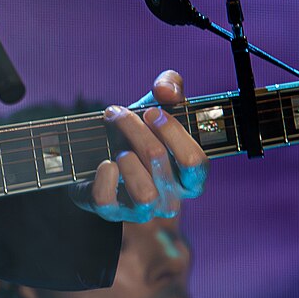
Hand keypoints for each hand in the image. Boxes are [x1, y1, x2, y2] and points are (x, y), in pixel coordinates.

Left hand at [83, 69, 207, 221]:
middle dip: (135, 130)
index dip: (172, 132)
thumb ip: (171, 86)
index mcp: (190, 176)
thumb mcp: (158, 104)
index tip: (151, 112)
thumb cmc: (141, 131)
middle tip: (119, 114)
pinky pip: (107, 200)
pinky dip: (104, 178)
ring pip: (144, 193)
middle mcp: (171, 197)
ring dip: (126, 158)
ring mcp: (142, 210)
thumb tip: (166, 91)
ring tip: (117, 146)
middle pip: (159, 161)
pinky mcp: (110, 211)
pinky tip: (104, 163)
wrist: (105, 153)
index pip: (194, 161)